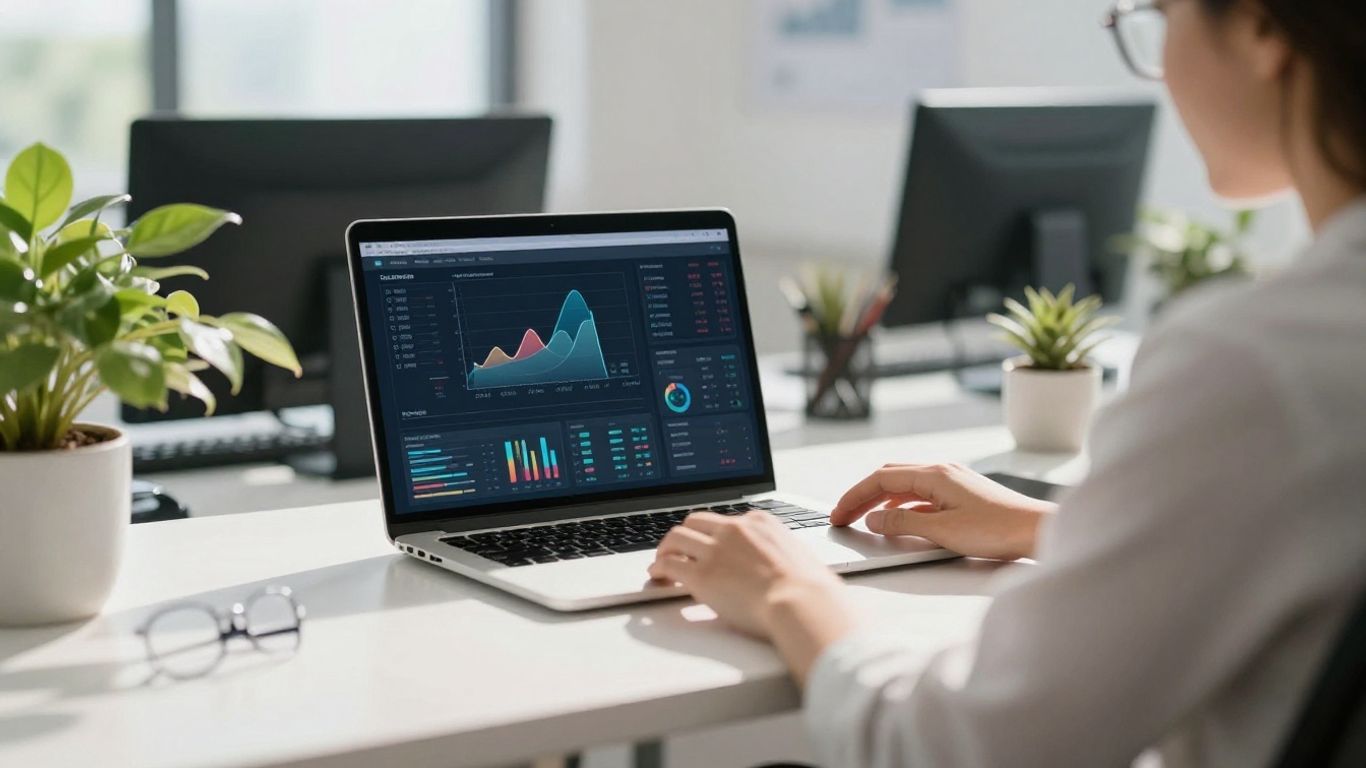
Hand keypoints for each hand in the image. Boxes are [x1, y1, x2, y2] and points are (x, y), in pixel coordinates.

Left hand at [649, 511, 856, 683]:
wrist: (802, 602)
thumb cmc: (809, 589)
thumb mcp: (798, 556)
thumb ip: (780, 553)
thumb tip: (777, 564)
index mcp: (760, 522)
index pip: (725, 521)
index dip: (712, 534)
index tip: (707, 544)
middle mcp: (734, 530)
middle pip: (696, 521)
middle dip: (684, 534)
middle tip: (677, 548)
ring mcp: (716, 550)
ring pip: (677, 537)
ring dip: (666, 548)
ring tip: (661, 560)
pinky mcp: (702, 574)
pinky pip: (669, 564)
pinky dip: (659, 567)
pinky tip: (657, 574)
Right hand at [831, 463, 1054, 560]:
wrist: (1038, 530)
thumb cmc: (997, 530)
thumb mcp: (942, 531)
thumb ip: (903, 524)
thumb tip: (874, 520)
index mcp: (934, 474)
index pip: (881, 479)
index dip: (854, 496)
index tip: (837, 514)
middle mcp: (942, 471)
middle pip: (890, 477)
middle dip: (862, 495)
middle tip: (843, 516)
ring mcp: (953, 482)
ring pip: (905, 486)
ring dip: (881, 501)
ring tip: (864, 519)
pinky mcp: (962, 495)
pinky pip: (922, 496)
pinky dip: (902, 507)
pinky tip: (899, 522)